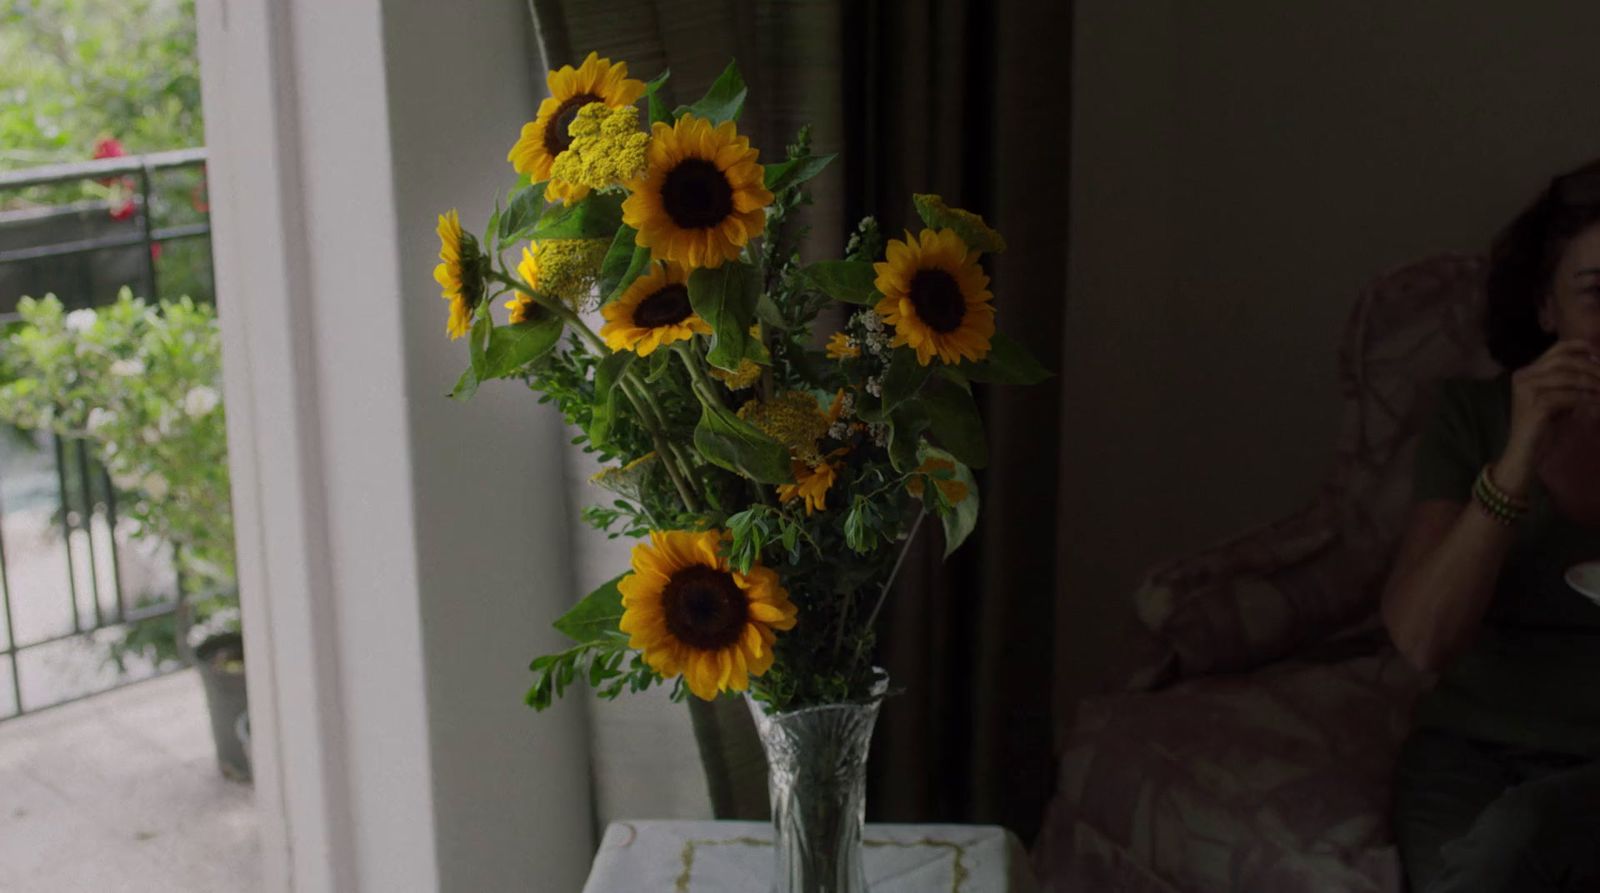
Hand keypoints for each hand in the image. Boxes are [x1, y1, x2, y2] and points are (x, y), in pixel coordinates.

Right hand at [1498, 339, 1599, 493]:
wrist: (1524, 453)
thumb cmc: (1542, 427)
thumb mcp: (1556, 399)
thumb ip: (1568, 383)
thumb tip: (1596, 365)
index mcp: (1527, 373)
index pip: (1556, 350)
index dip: (1580, 347)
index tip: (1598, 355)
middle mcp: (1523, 378)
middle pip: (1564, 361)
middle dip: (1591, 367)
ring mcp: (1527, 391)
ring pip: (1568, 377)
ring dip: (1592, 383)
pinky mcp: (1535, 406)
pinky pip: (1568, 396)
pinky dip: (1587, 399)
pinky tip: (1597, 403)